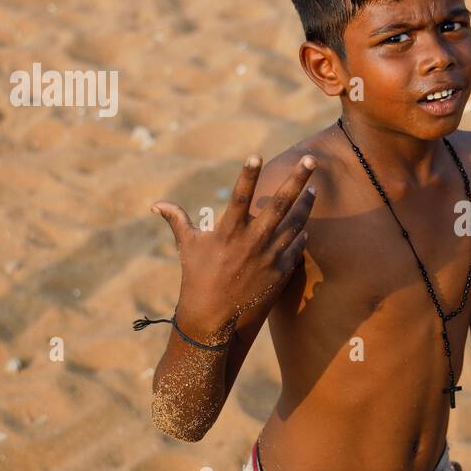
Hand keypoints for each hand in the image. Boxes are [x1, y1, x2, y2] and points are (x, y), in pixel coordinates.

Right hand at [151, 154, 316, 338]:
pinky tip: (305, 225)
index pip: (240, 197)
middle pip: (280, 205)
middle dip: (297, 180)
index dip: (247, 175)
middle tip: (311, 160)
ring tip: (314, 189)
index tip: (256, 154)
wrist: (213, 316)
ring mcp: (269, 257)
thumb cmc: (197, 277)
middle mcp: (252, 242)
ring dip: (306, 205)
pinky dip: (301, 234)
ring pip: (295, 224)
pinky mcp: (280, 272)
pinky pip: (296, 248)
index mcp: (228, 232)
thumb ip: (177, 220)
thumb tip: (156, 205)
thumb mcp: (187, 246)